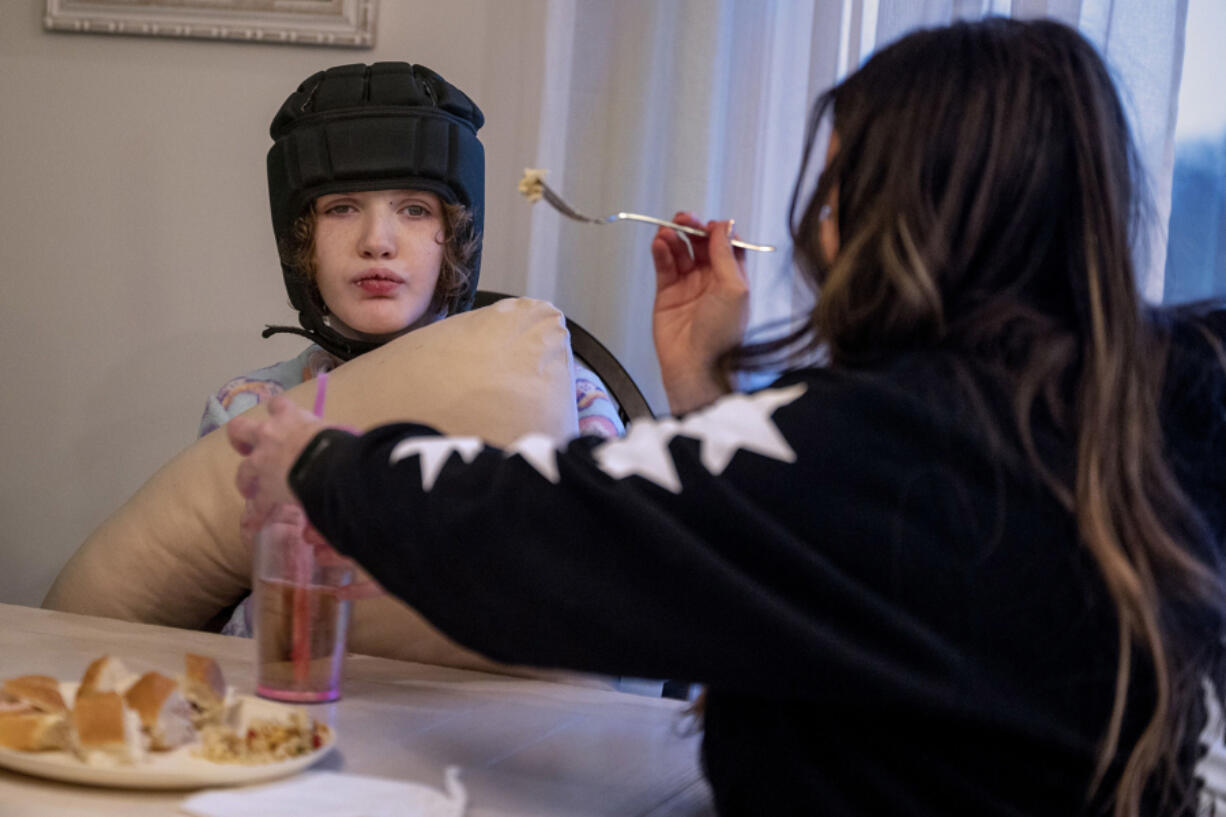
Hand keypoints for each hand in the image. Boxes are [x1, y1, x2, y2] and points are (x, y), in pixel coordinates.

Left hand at [228, 394, 327, 548]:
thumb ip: (321, 432)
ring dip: (245, 479)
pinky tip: (259, 522)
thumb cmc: (335, 442)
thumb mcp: (329, 430)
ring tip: (250, 489)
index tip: (277, 418)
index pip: (277, 404)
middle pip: (240, 428)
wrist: (325, 463)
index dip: (275, 411)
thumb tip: (329, 439)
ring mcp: (262, 461)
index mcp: (288, 416)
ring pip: (242, 469)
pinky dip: (259, 513)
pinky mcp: (265, 487)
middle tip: (245, 447)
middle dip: (240, 438)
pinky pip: (259, 504)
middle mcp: (269, 434)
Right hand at [651, 214, 748, 413]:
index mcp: (733, 279)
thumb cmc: (722, 337)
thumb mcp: (735, 289)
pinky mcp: (667, 294)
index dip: (717, 231)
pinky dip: (661, 251)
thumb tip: (724, 227)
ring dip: (674, 237)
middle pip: (701, 244)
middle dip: (693, 228)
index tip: (710, 224)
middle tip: (685, 219)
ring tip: (668, 231)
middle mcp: (711, 282)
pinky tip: (660, 243)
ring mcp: (688, 287)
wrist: (697, 365)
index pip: (726, 245)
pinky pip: (663, 265)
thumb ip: (727, 255)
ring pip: (680, 252)